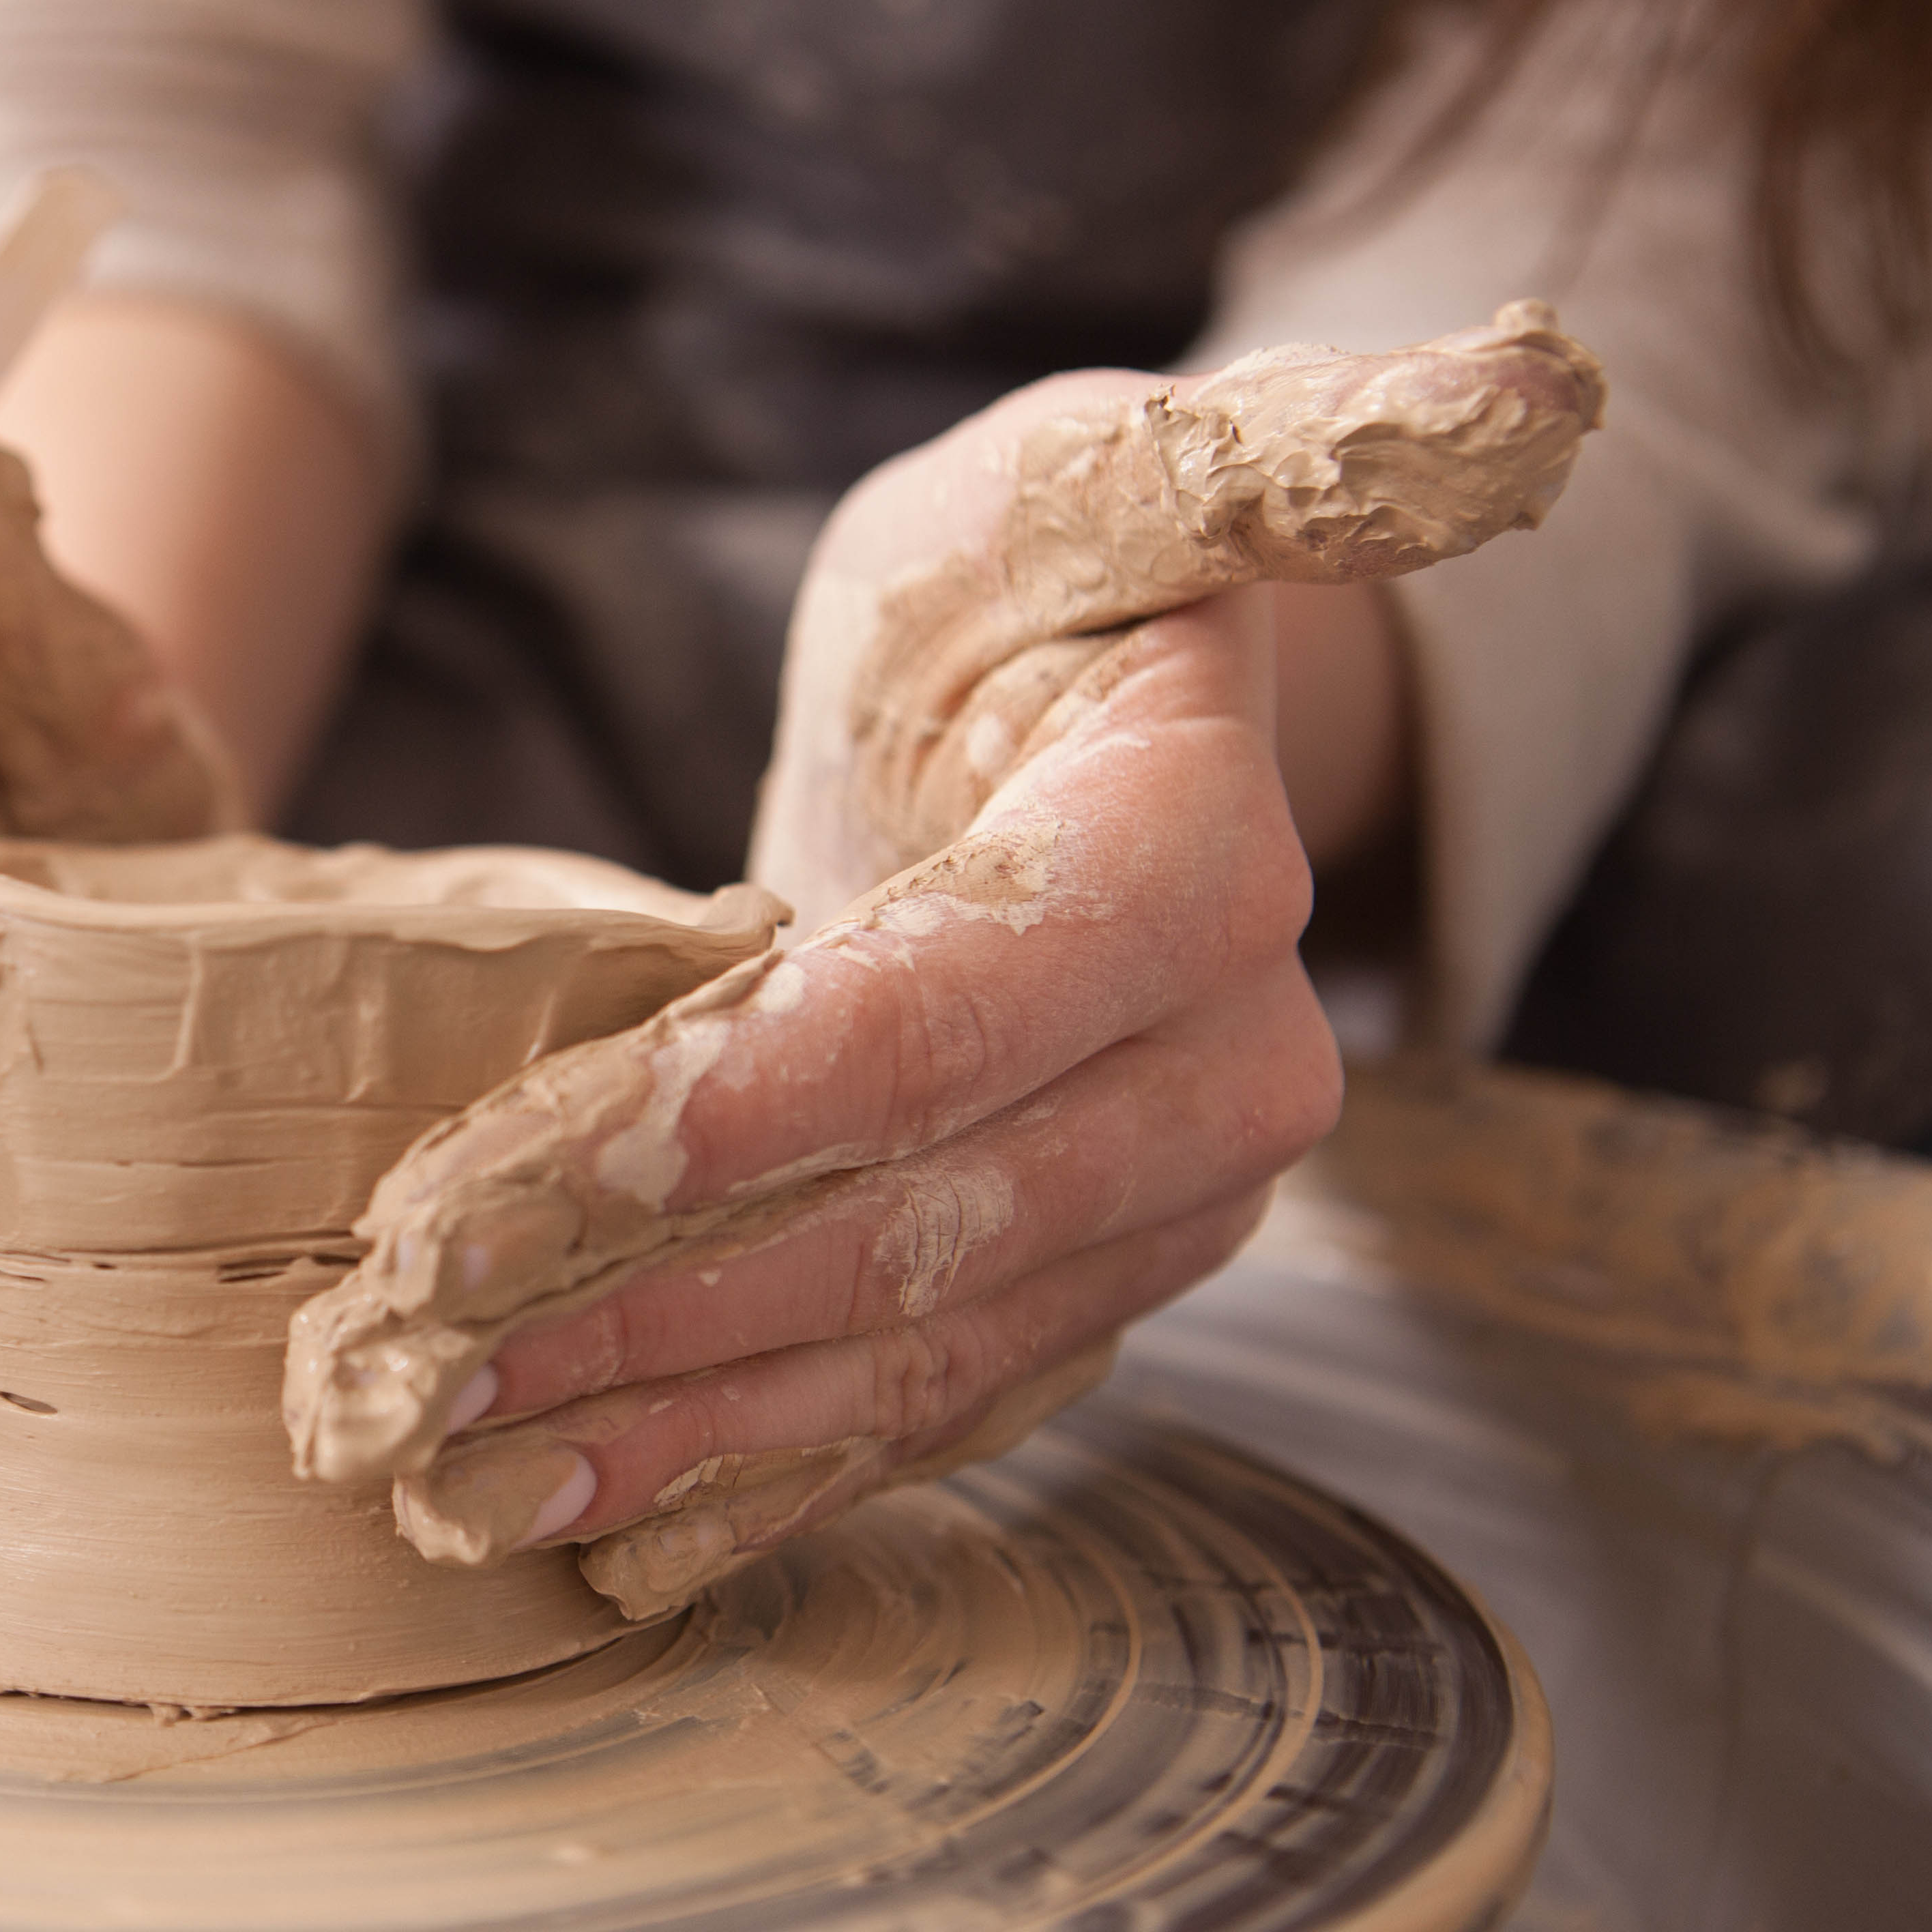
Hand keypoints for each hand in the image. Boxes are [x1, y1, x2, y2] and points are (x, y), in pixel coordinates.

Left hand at [285, 306, 1605, 1612]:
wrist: (1059, 742)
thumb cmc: (1026, 596)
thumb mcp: (1083, 486)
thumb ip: (1254, 457)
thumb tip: (1523, 399)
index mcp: (1205, 851)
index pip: (964, 1012)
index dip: (743, 1115)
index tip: (496, 1186)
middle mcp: (1229, 1066)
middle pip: (922, 1221)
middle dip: (652, 1305)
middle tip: (408, 1357)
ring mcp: (1164, 1207)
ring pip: (915, 1351)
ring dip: (680, 1428)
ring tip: (460, 1473)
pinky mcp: (1087, 1293)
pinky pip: (926, 1412)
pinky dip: (758, 1474)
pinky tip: (600, 1532)